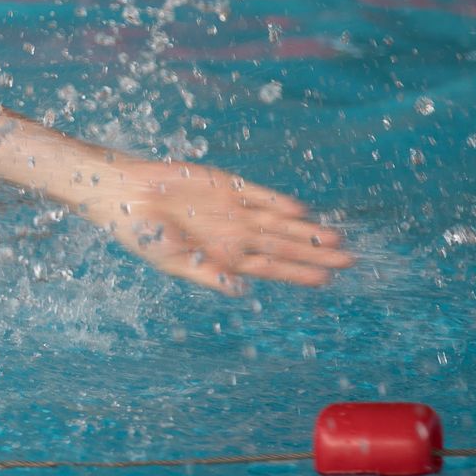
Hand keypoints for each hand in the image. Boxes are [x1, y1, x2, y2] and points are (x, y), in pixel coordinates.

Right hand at [89, 159, 353, 293]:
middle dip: (317, 253)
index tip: (326, 280)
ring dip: (307, 230)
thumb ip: (208, 273)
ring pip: (280, 222)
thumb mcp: (172, 261)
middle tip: (351, 260)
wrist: (124, 194)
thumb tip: (240, 290)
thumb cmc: (141, 234)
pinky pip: (259, 195)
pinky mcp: (226, 185)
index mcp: (224, 257)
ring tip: (338, 238)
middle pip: (285, 246)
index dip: (299, 274)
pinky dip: (279, 203)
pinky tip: (301, 210)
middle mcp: (236, 234)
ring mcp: (234, 209)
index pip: (271, 268)